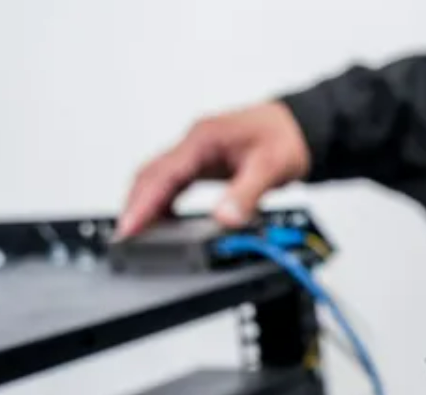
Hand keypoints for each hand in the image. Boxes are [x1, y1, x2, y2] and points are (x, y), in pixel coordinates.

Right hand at [116, 102, 310, 238]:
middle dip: (136, 205)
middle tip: (125, 237)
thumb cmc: (285, 138)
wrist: (300, 126)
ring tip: (138, 233)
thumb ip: (246, 194)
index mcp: (204, 140)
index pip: (164, 174)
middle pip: (152, 175)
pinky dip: (164, 201)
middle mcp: (195, 144)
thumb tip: (224, 220)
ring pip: (160, 178)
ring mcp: (197, 152)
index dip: (143, 203)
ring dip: (147, 203)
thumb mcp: (271, 168)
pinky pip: (175, 182)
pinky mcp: (204, 162)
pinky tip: (163, 219)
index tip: (129, 227)